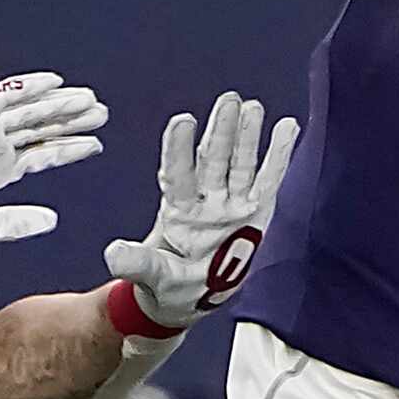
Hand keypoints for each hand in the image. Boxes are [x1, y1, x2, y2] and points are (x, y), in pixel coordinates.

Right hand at [0, 73, 106, 243]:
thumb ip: (17, 224)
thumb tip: (54, 221)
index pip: (43, 155)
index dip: (70, 149)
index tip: (97, 145)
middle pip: (43, 128)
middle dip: (73, 121)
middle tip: (103, 114)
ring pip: (32, 111)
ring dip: (60, 105)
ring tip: (91, 101)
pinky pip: (7, 94)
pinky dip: (30, 87)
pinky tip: (56, 83)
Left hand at [103, 91, 298, 333]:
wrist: (192, 298)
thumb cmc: (167, 284)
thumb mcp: (151, 276)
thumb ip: (137, 262)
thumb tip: (113, 253)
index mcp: (178, 211)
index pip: (179, 175)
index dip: (179, 149)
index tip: (182, 121)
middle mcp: (205, 200)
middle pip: (214, 161)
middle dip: (221, 131)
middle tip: (229, 100)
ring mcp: (232, 204)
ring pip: (241, 164)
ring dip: (247, 136)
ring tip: (252, 106)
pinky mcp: (256, 212)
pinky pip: (269, 180)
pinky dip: (278, 154)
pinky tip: (286, 125)